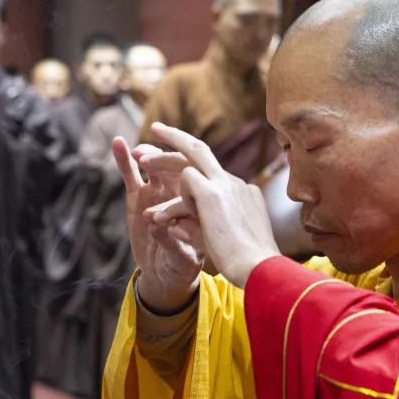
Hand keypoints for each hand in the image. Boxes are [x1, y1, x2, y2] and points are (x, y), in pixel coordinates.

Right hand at [111, 136, 201, 312]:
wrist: (168, 273)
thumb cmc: (184, 264)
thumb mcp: (185, 257)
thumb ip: (173, 241)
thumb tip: (157, 225)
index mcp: (198, 200)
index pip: (195, 177)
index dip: (186, 168)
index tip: (177, 169)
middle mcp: (179, 190)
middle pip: (175, 164)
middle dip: (164, 159)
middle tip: (150, 159)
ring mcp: (158, 190)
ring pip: (154, 165)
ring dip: (147, 155)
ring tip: (137, 154)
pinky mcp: (138, 195)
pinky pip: (132, 174)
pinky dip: (125, 160)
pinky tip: (118, 143)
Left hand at [144, 122, 279, 287]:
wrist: (260, 270)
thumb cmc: (246, 265)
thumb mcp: (223, 242)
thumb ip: (200, 228)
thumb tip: (176, 225)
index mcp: (241, 194)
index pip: (212, 170)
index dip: (191, 162)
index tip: (177, 159)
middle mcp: (234, 184)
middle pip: (201, 150)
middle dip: (176, 137)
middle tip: (155, 128)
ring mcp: (225, 186)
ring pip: (188, 158)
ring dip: (162, 158)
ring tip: (138, 156)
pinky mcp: (212, 194)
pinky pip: (185, 180)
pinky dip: (173, 195)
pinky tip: (165, 215)